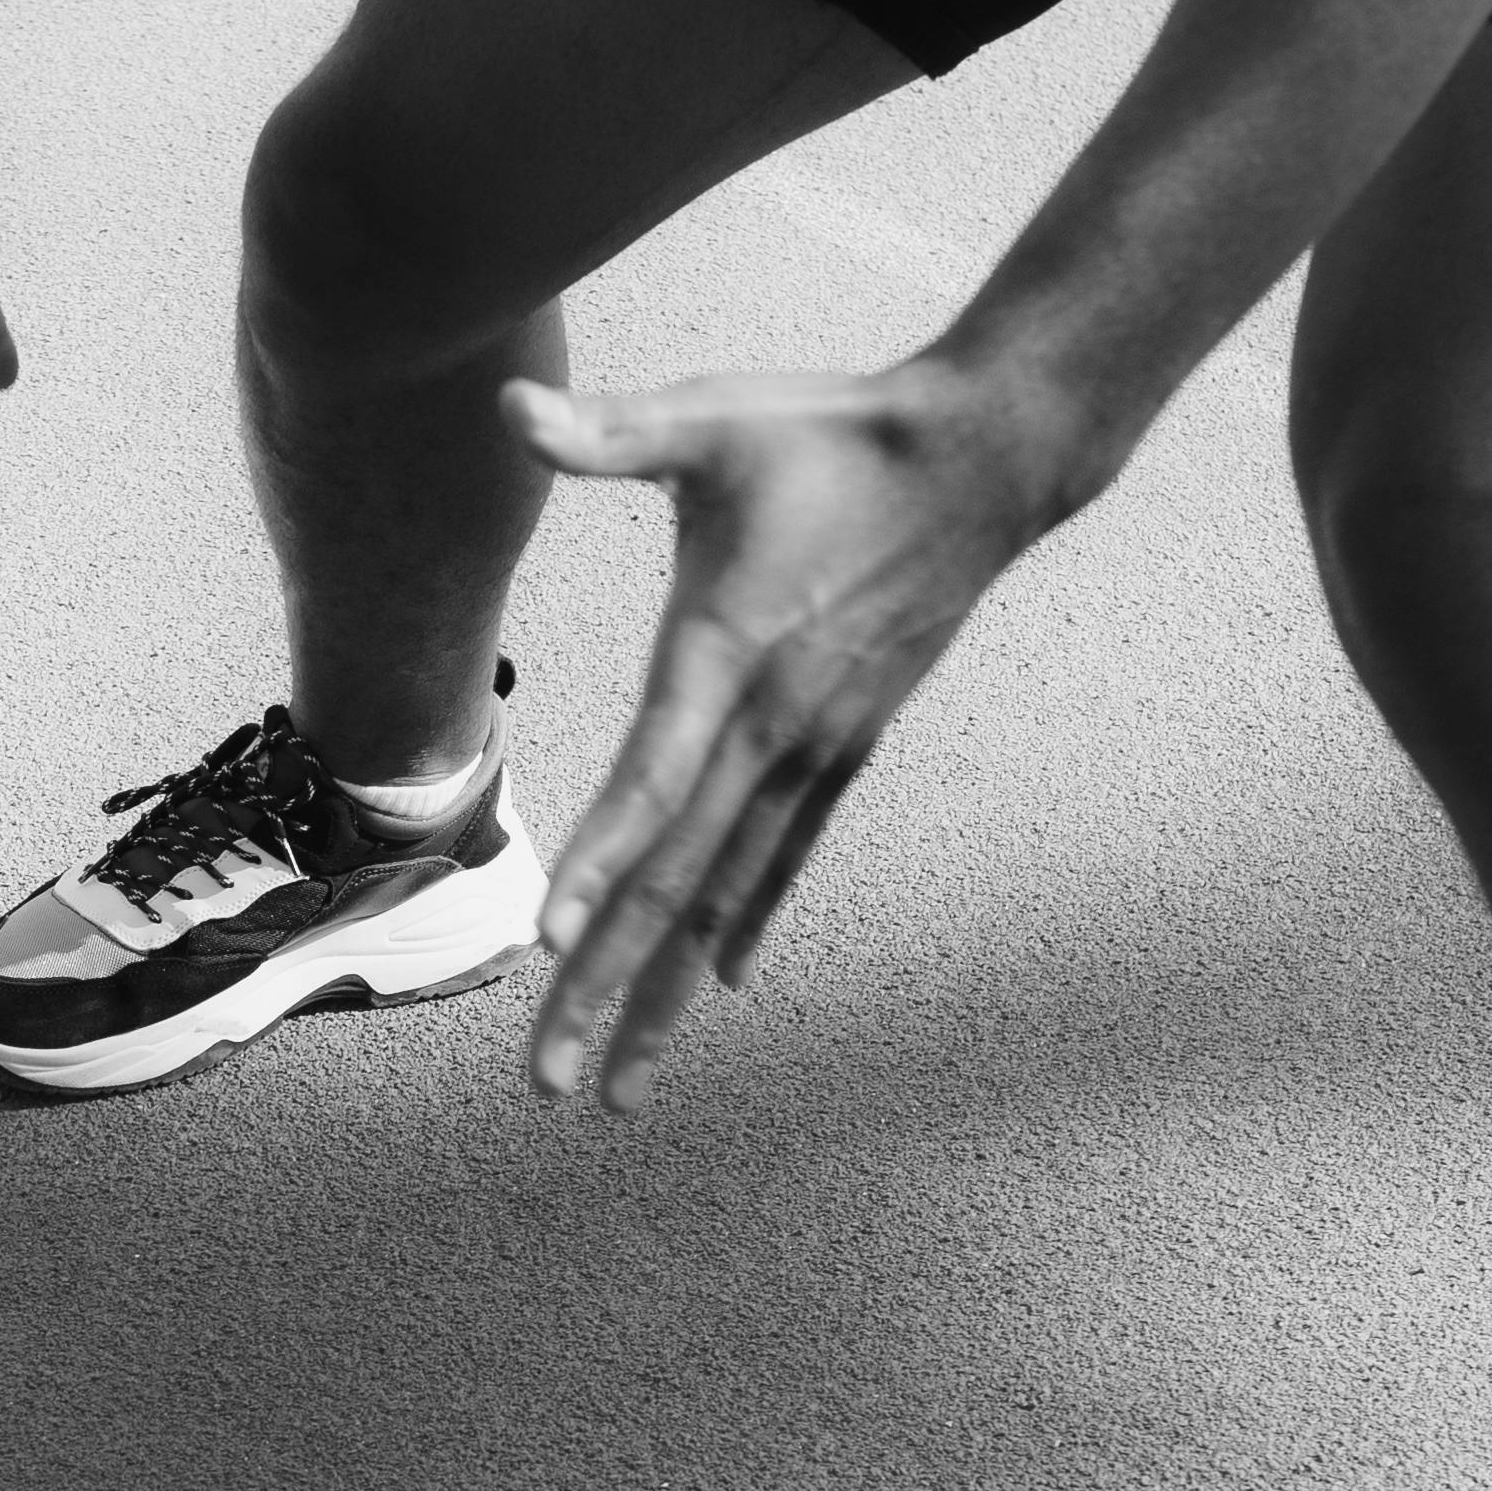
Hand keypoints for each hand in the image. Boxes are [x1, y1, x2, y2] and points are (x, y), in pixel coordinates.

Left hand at [508, 359, 1060, 1104]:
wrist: (984, 456)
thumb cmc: (835, 430)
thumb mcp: (711, 417)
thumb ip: (607, 428)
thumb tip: (507, 403)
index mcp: (729, 658)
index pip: (652, 780)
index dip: (600, 863)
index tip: (551, 943)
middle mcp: (774, 727)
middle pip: (677, 878)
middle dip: (606, 988)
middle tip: (548, 1086)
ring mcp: (816, 747)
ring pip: (728, 893)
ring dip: (667, 992)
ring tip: (619, 1086)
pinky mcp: (845, 746)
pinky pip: (784, 856)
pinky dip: (746, 921)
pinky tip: (720, 986)